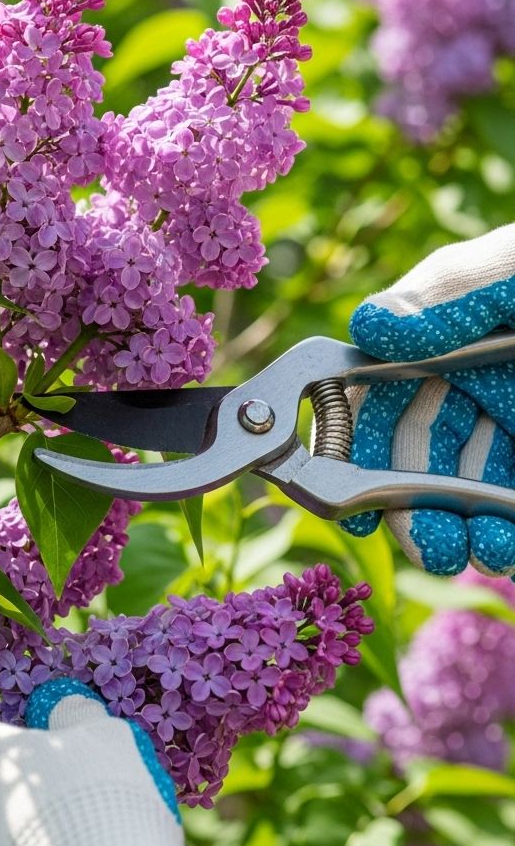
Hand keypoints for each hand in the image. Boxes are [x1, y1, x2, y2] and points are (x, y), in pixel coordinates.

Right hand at [344, 223, 514, 574]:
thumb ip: (453, 293)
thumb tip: (368, 326)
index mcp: (448, 332)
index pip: (378, 389)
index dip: (352, 441)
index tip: (347, 489)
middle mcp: (474, 381)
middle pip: (415, 449)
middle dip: (410, 500)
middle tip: (424, 543)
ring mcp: (510, 422)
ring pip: (463, 485)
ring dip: (456, 524)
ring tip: (471, 552)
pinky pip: (508, 505)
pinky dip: (501, 534)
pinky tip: (502, 548)